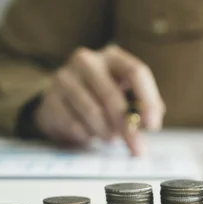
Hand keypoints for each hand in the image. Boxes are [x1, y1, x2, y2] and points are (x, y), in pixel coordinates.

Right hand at [34, 45, 164, 155]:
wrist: (62, 98)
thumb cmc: (102, 95)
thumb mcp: (125, 93)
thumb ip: (141, 105)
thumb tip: (149, 123)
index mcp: (112, 56)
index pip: (136, 72)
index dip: (148, 100)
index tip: (153, 125)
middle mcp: (87, 61)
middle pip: (112, 95)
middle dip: (127, 126)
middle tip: (137, 147)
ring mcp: (64, 77)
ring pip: (92, 112)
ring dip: (106, 132)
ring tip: (111, 138)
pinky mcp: (49, 98)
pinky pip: (73, 124)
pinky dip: (86, 135)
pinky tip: (90, 134)